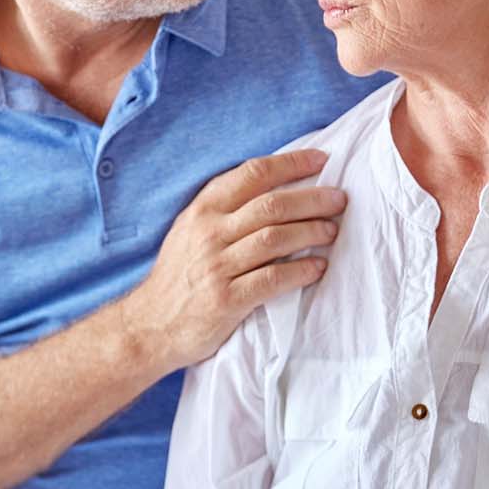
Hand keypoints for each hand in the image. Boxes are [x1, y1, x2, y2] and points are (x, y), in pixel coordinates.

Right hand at [119, 149, 344, 372]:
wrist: (148, 327)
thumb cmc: (178, 278)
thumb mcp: (190, 231)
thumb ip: (224, 210)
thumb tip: (275, 189)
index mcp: (203, 209)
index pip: (253, 173)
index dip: (292, 163)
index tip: (322, 161)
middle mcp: (209, 233)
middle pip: (272, 204)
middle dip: (313, 199)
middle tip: (340, 200)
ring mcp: (217, 266)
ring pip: (276, 238)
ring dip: (312, 231)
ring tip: (332, 231)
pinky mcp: (226, 300)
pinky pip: (273, 279)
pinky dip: (301, 271)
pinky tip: (318, 268)